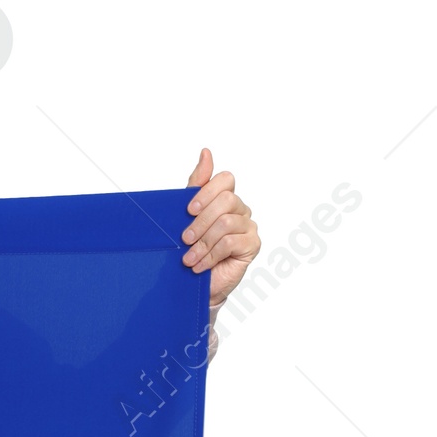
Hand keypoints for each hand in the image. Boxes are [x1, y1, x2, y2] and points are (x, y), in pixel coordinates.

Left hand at [182, 149, 259, 323]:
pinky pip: (230, 242)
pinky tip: (199, 266)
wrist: (197, 284)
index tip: (188, 209)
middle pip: (226, 200)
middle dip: (200, 222)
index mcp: (225, 198)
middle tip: (184, 239)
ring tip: (188, 259)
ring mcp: (248, 226)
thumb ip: (196, 185)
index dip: (207, 192)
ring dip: (202, 243)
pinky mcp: (252, 245)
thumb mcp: (186, 217)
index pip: (225, 180)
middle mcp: (240, 209)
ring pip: (225, 223)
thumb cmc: (192, 249)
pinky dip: (210, 255)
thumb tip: (206, 152)